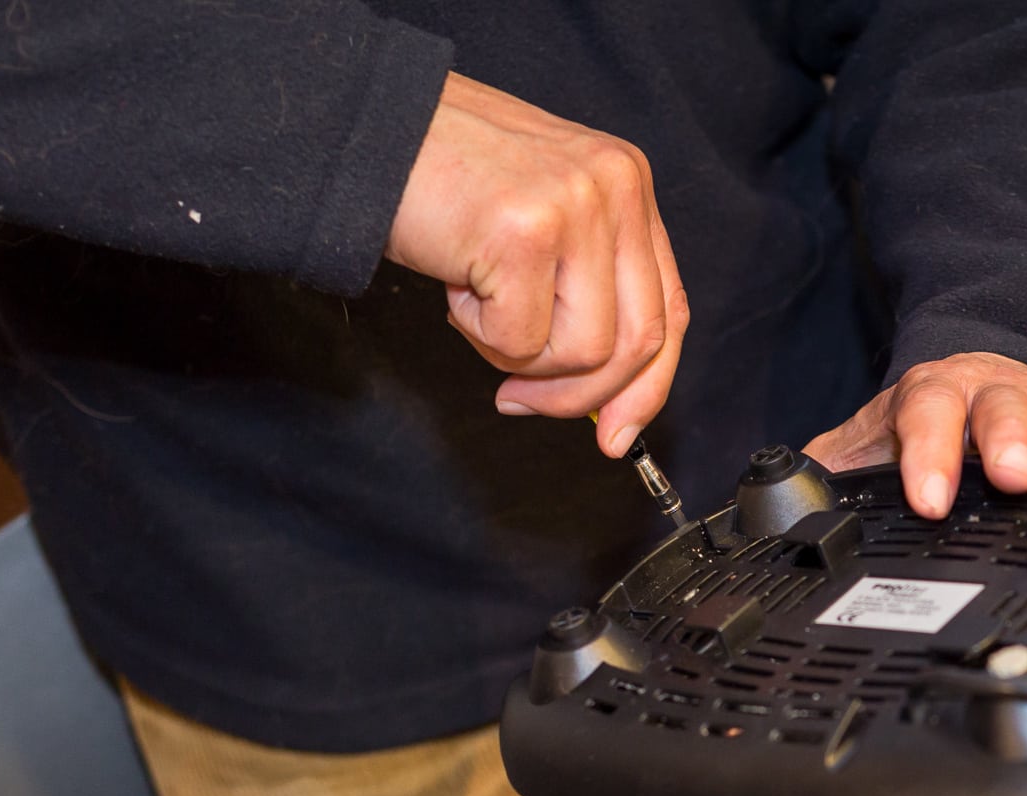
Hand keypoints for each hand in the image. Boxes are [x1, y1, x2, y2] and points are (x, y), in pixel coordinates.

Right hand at [385, 72, 688, 456]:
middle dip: (581, 395)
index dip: (646, 386)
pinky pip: (521, 341)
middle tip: (521, 399)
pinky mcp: (527, 233)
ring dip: (519, 357)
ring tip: (474, 305)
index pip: (669, 309)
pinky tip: (454, 283)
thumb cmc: (440, 179)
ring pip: (586, 351)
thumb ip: (583, 289)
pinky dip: (480, 335)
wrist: (357, 130)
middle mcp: (617, 187)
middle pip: (641, 341)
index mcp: (628, 183)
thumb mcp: (538, 222)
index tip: (616, 433)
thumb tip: (608, 399)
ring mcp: (578, 205)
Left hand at [804, 352, 1026, 516]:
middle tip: (1011, 474)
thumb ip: (832, 468)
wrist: (977, 378)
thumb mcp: (868, 441)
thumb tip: (784, 503)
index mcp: (931, 394)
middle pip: (1000, 405)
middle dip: (1007, 437)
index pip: (925, 413)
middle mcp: (993, 392)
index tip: (930, 497)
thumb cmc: (925, 422)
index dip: (930, 452)